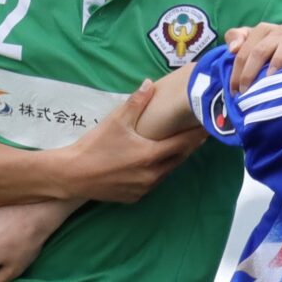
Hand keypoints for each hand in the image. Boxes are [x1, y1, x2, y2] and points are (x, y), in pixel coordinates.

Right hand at [66, 90, 197, 201]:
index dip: (197, 135)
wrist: (72, 175)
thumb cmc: (94, 146)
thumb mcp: (116, 120)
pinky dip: (156, 172)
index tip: (209, 126)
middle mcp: (152, 175)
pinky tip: (154, 163)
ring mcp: (144, 188)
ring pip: (166, 172)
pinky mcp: (135, 197)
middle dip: (188, 146)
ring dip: (172, 159)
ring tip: (177, 146)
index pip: (184, 144)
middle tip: (197, 134)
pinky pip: (152, 183)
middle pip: (178, 159)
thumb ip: (136, 102)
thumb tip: (150, 84)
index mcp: (151, 155)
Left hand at [223, 24, 281, 87]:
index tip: (234, 91)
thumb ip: (237, 38)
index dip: (237, 70)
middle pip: (261, 49)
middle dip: (250, 71)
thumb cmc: (276, 50)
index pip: (245, 49)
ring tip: (269, 79)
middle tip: (246, 92)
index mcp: (264, 30)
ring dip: (276, 62)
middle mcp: (281, 30)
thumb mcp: (254, 43)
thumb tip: (232, 48)